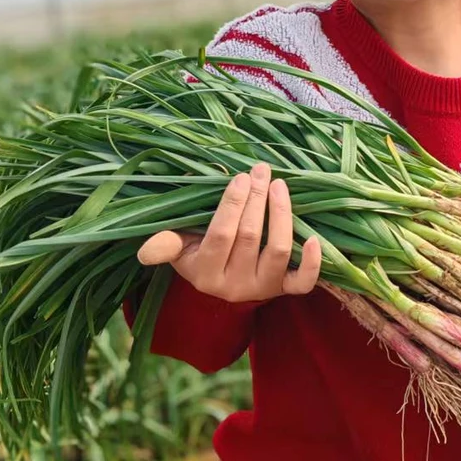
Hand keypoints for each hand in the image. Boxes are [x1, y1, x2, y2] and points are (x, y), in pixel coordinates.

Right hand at [135, 163, 321, 302]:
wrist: (225, 282)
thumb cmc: (199, 253)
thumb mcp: (179, 249)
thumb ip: (166, 245)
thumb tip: (146, 251)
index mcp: (205, 275)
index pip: (221, 236)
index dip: (233, 206)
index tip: (240, 177)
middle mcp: (235, 287)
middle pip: (250, 237)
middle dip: (257, 199)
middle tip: (261, 171)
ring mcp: (263, 289)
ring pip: (278, 250)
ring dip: (282, 214)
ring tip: (279, 185)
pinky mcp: (285, 289)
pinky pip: (303, 282)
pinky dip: (313, 263)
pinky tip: (315, 238)